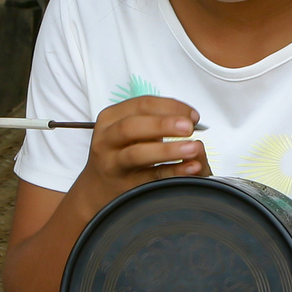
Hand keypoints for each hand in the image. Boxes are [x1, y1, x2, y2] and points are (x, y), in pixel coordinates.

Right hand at [77, 96, 209, 201]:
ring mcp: (113, 163)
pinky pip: (149, 178)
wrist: (98, 186)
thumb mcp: (128, 130)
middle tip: (189, 127)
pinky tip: (190, 168)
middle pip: (132, 126)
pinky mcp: (124, 185)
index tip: (193, 116)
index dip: (170, 107)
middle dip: (163, 125)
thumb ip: (154, 120)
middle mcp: (107, 139)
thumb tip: (191, 119)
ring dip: (167, 150)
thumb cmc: (120, 151)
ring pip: (137, 154)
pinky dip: (172, 172)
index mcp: (111, 118)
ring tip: (192, 148)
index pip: (141, 104)